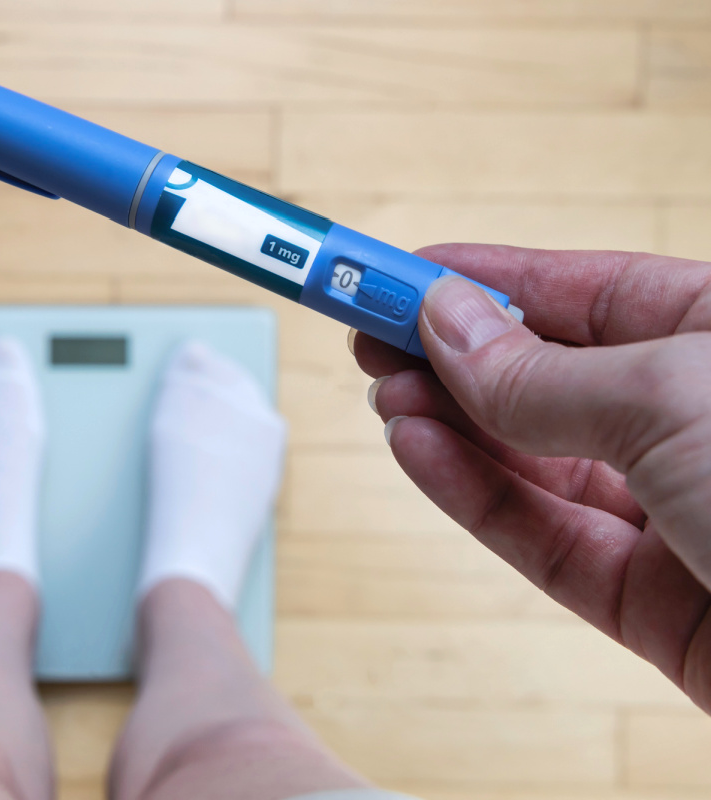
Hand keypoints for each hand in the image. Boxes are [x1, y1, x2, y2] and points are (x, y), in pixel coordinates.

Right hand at [353, 244, 710, 711]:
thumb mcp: (674, 397)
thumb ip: (542, 371)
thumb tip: (449, 323)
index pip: (586, 293)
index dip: (487, 278)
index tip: (401, 271)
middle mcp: (705, 423)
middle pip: (550, 376)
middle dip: (455, 353)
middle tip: (370, 331)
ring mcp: (678, 513)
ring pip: (535, 457)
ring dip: (450, 423)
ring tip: (383, 391)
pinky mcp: (652, 599)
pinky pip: (542, 534)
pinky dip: (471, 493)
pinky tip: (417, 450)